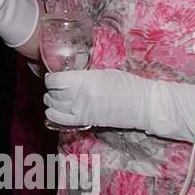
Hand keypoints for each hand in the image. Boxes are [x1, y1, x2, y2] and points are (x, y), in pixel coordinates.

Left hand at [43, 69, 194, 148]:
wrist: (143, 105)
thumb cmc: (126, 85)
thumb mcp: (102, 72)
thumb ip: (82, 74)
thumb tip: (67, 73)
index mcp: (84, 81)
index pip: (54, 81)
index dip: (51, 78)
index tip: (55, 76)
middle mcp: (79, 97)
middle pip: (51, 94)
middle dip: (51, 90)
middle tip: (57, 86)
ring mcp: (81, 112)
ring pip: (52, 107)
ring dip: (51, 102)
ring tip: (58, 97)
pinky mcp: (85, 122)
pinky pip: (59, 120)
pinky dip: (53, 115)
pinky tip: (57, 110)